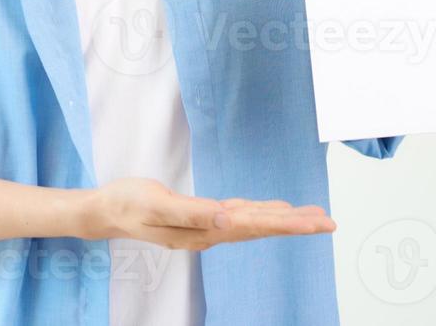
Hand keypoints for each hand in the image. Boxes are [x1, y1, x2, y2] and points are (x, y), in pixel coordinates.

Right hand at [82, 177, 335, 250]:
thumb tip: (228, 220)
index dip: (288, 224)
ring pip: (255, 222)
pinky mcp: (202, 216)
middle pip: (262, 227)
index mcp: (205, 230)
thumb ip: (194, 214)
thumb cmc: (129, 204)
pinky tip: (274, 210)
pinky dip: (262, 212)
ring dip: (284, 219)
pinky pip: (241, 215)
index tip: (315, 223)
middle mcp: (211, 231)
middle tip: (329, 221)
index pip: (255, 227)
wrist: (106, 210)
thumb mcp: (157, 206)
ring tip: (313, 216)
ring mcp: (207, 225)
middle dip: (297, 224)